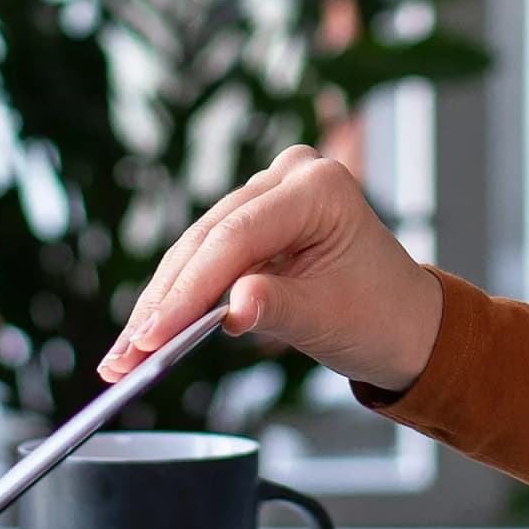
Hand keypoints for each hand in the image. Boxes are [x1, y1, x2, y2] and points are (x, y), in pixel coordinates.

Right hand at [98, 145, 444, 395]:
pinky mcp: (254, 218)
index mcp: (319, 188)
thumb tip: (229, 310)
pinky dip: (178, 296)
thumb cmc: (379, 315)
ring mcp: (269, 193)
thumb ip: (275, 309)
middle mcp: (290, 176)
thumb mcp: (327, 318)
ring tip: (124, 353)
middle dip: (164, 301)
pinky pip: (206, 255)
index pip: (237, 236)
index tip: (155, 334)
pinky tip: (145, 331)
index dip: (190, 289)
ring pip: (197, 247)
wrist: (403, 322)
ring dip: (160, 302)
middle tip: (126, 352)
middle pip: (209, 239)